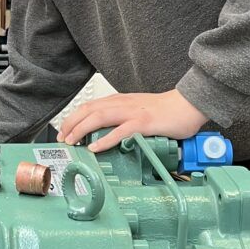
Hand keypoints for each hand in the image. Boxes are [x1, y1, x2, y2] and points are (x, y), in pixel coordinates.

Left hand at [58, 89, 207, 152]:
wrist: (187, 105)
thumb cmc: (165, 111)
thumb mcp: (136, 111)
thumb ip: (121, 118)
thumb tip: (105, 133)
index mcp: (119, 101)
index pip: (89, 106)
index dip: (73, 117)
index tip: (63, 131)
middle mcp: (123, 104)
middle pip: (89, 110)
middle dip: (71, 124)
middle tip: (62, 138)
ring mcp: (133, 113)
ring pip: (99, 117)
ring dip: (82, 130)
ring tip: (72, 141)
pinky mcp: (144, 123)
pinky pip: (120, 131)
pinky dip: (105, 139)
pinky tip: (95, 147)